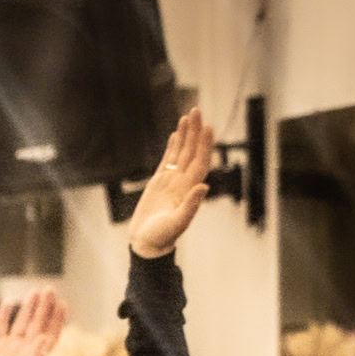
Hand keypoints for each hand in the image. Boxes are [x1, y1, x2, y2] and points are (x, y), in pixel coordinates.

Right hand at [125, 109, 215, 258]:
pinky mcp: (159, 183)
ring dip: (185, 135)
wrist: (147, 244)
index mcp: (188, 189)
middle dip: (195, 131)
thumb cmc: (161, 238)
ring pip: (181, 152)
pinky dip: (173, 147)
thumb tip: (203, 186)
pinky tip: (176, 135)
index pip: (200, 161)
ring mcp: (172, 181)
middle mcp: (183, 182)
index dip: (204, 144)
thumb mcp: (176, 224)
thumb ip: (190, 206)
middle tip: (196, 110)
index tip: (207, 127)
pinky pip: (168, 160)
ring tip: (188, 116)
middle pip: (191, 151)